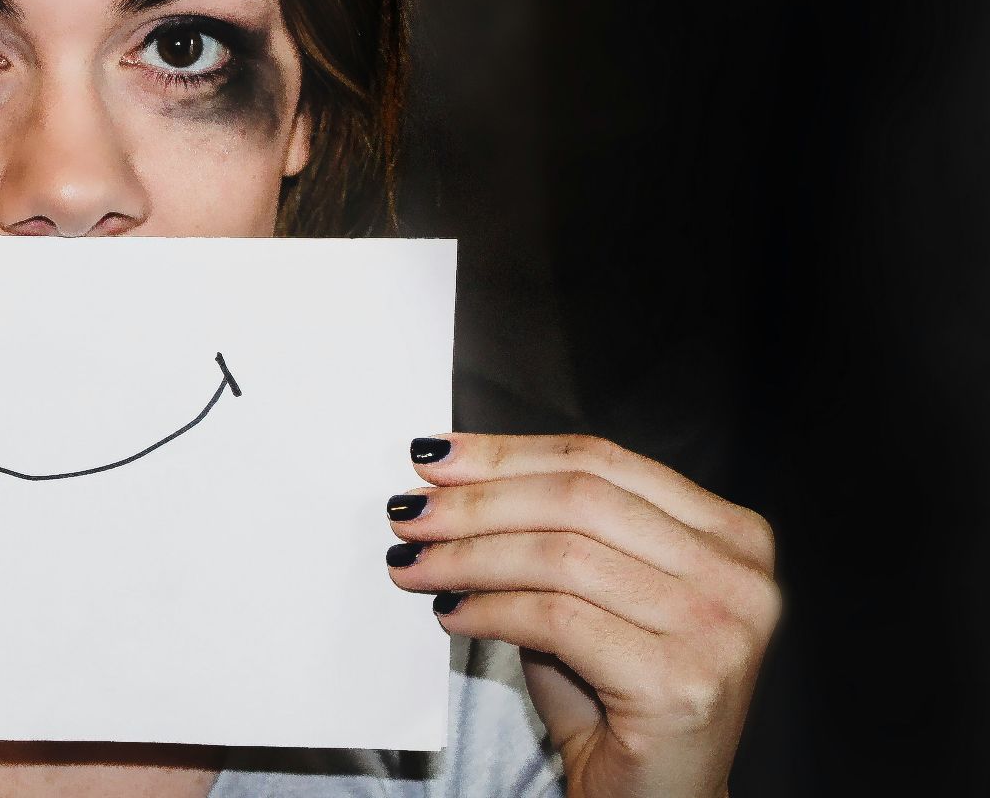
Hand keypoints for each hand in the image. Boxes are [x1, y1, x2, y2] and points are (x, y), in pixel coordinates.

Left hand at [384, 432, 778, 797]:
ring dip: (469, 556)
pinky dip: (490, 609)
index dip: (508, 454)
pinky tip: (450, 612)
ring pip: (561, 556)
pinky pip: (556, 619)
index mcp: (729, 534)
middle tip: (411, 513)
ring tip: (414, 564)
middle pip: (579, 499)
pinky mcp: (680, 681)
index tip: (436, 457)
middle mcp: (738, 575)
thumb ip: (548, 530)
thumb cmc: (616, 695)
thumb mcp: (589, 593)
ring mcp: (719, 629)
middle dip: (479, 502)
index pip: (602, 461)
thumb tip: (450, 478)